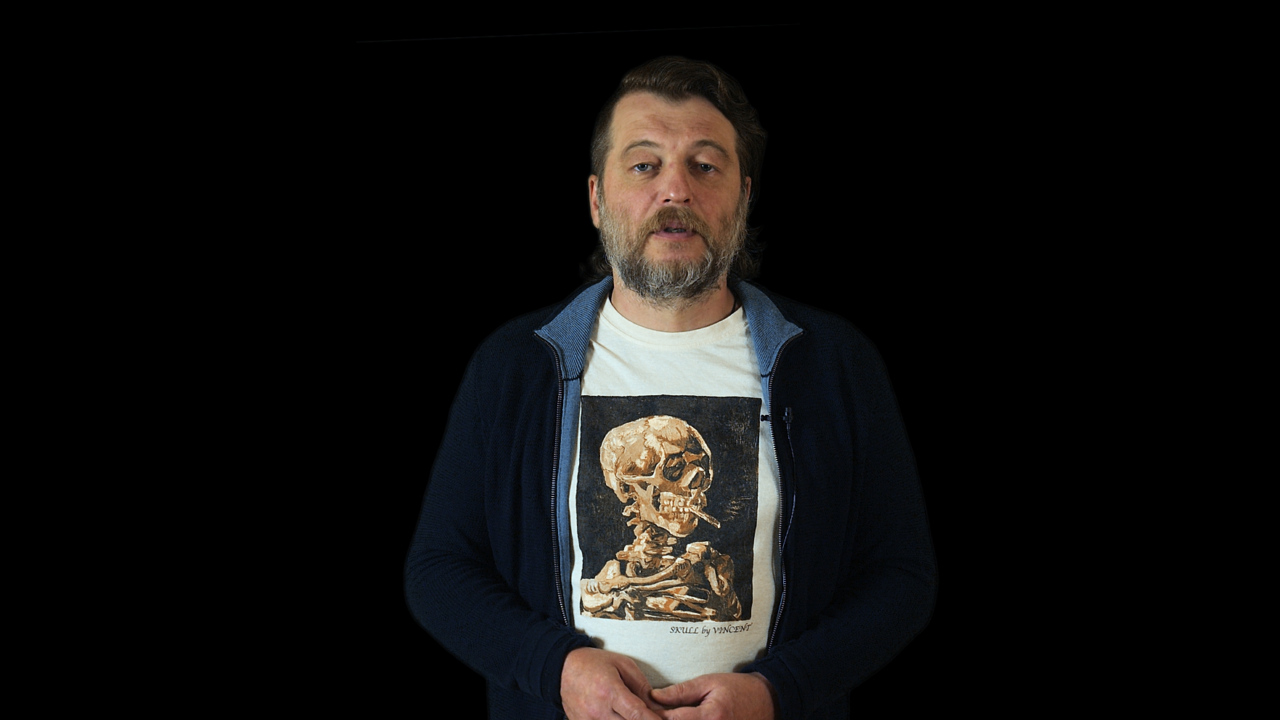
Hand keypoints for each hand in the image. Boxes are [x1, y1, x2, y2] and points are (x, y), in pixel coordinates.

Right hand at [561, 647, 665, 719]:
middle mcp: (598, 710)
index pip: (638, 714)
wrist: (561, 668)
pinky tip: (618, 716)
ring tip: (629, 713)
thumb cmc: (592, 663)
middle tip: (649, 715)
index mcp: (609, 691)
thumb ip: (641, 685)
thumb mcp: (622, 664)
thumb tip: (656, 705)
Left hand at [651, 672, 776, 719]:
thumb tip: (654, 696)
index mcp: (710, 716)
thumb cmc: (737, 689)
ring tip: (659, 717)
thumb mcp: (708, 682)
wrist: (766, 702)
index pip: (671, 719)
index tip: (640, 708)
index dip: (652, 714)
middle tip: (645, 714)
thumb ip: (681, 691)